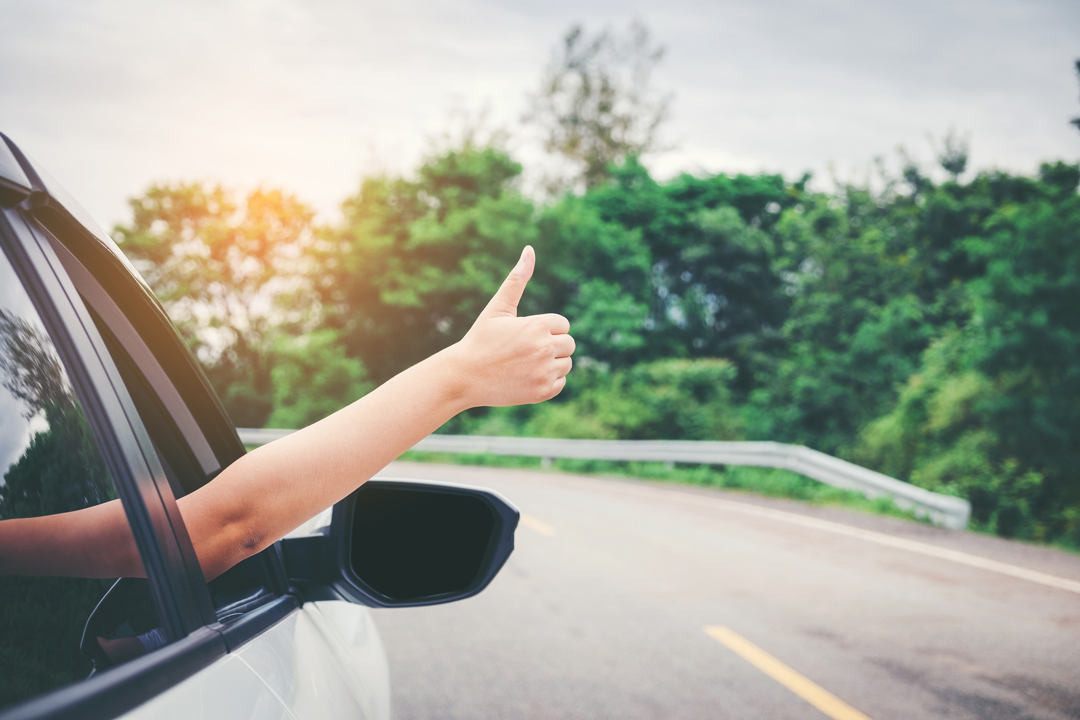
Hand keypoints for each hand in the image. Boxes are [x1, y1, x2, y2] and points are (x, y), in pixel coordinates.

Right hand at [450, 246, 574, 407]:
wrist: (463, 376)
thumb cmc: (480, 339)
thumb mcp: (497, 308)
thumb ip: (517, 279)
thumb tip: (530, 249)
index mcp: (537, 325)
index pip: (563, 325)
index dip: (546, 329)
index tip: (525, 335)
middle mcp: (544, 348)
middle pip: (569, 344)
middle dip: (552, 345)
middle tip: (526, 351)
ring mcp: (544, 372)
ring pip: (567, 364)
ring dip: (552, 363)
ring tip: (525, 364)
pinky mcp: (542, 392)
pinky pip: (560, 383)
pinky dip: (548, 381)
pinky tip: (527, 377)